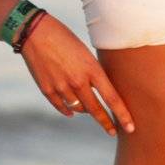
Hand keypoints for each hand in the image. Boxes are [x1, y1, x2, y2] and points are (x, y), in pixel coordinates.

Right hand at [17, 15, 134, 134]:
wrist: (34, 32)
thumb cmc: (64, 38)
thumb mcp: (86, 54)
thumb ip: (93, 74)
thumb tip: (98, 95)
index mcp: (92, 70)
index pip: (112, 98)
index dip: (122, 115)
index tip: (130, 128)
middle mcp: (78, 81)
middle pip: (96, 109)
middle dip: (106, 123)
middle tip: (113, 132)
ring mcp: (61, 87)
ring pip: (78, 109)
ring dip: (85, 110)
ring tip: (89, 109)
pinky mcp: (47, 89)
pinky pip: (62, 107)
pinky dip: (68, 110)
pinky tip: (72, 112)